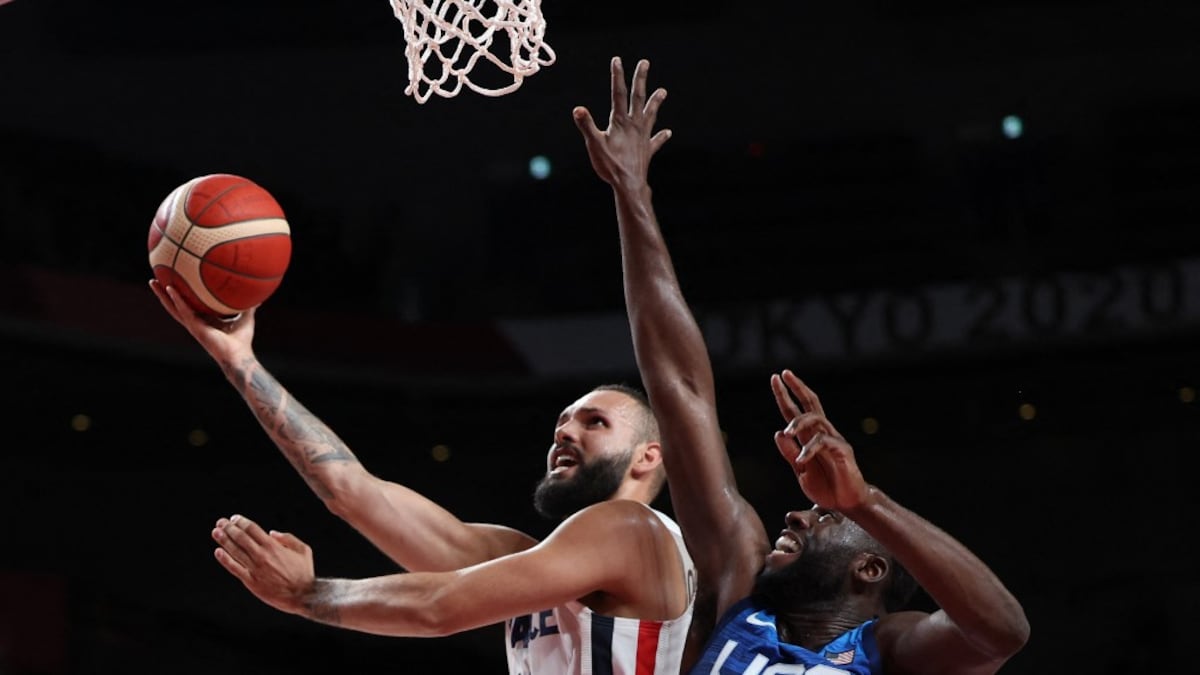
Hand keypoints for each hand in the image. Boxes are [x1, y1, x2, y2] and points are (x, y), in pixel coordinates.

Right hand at [148, 279, 255, 360]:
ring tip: (153, 282)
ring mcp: (193, 325)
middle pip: (175, 305)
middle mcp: (195, 322)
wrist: (239, 355)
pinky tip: (170, 289)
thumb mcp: (246, 317)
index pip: (188, 305)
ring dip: (163, 295)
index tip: (175, 281)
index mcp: (204, 320)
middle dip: (164, 293)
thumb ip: (249, 306)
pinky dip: (177, 300)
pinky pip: (184, 311)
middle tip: (154, 279)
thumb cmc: (242, 340)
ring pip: (173, 308)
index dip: (181, 295)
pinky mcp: (195, 328)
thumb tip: (259, 296)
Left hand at [212, 514, 313, 615]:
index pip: (252, 529)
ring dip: (224, 540)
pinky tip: (218, 552)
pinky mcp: (250, 581)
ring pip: (235, 551)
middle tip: (221, 522)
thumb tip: (272, 533)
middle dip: (229, 528)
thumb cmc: (304, 572)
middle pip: (241, 538)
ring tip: (216, 532)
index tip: (234, 518)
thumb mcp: (303, 550)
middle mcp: (261, 555)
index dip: (241, 522)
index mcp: (273, 546)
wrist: (302, 595)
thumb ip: (288, 538)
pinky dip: (225, 560)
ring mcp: (254, 569)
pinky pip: (234, 568)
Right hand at [572, 56, 670, 187]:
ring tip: (663, 91)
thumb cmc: (610, 166)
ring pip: (651, 115)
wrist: (629, 185)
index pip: (617, 94)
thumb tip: (577, 109)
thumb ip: (586, 126)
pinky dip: (661, 136)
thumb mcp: (594, 145)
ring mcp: (643, 137)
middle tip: (645, 63)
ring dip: (656, 102)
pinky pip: (656, 141)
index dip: (617, 76)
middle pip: (638, 97)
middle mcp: (634, 125)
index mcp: (620, 122)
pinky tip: (668, 132)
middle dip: (640, 79)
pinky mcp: (647, 151)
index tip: (617, 60)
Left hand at [770, 370, 868, 511]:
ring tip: (787, 432)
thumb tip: (778, 433)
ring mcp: (834, 440)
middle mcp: (822, 433)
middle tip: (783, 375)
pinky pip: (825, 442)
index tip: (776, 377)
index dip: (786, 395)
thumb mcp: (800, 471)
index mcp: (810, 437)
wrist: (846, 503)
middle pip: (810, 404)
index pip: (796, 410)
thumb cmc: (825, 486)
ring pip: (816, 420)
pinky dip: (810, 449)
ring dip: (799, 423)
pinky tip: (801, 460)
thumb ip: (789, 453)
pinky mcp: (843, 452)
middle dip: (796, 388)